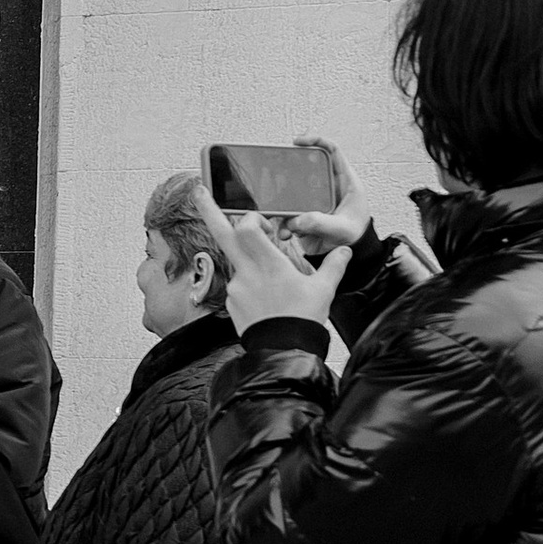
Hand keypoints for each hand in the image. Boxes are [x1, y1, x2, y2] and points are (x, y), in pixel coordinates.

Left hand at [200, 191, 348, 334]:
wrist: (284, 353)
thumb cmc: (302, 321)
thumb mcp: (323, 289)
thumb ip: (334, 265)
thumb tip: (345, 250)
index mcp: (268, 263)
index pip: (246, 226)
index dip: (251, 218)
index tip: (263, 223)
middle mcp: (246, 272)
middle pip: (221, 233)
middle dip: (208, 209)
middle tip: (197, 190)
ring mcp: (235, 288)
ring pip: (236, 262)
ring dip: (248, 261)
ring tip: (274, 284)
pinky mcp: (231, 302)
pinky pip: (238, 284)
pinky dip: (249, 284)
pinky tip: (267, 298)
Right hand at [284, 142, 370, 259]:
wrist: (345, 255)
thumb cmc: (355, 237)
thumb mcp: (342, 229)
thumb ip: (321, 223)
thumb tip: (297, 220)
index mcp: (344, 182)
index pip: (332, 151)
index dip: (316, 141)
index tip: (298, 142)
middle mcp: (327, 187)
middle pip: (305, 168)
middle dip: (289, 171)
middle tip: (276, 172)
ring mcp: (313, 200)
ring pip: (292, 192)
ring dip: (283, 205)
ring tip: (283, 217)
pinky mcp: (303, 214)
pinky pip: (287, 213)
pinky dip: (283, 223)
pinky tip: (285, 234)